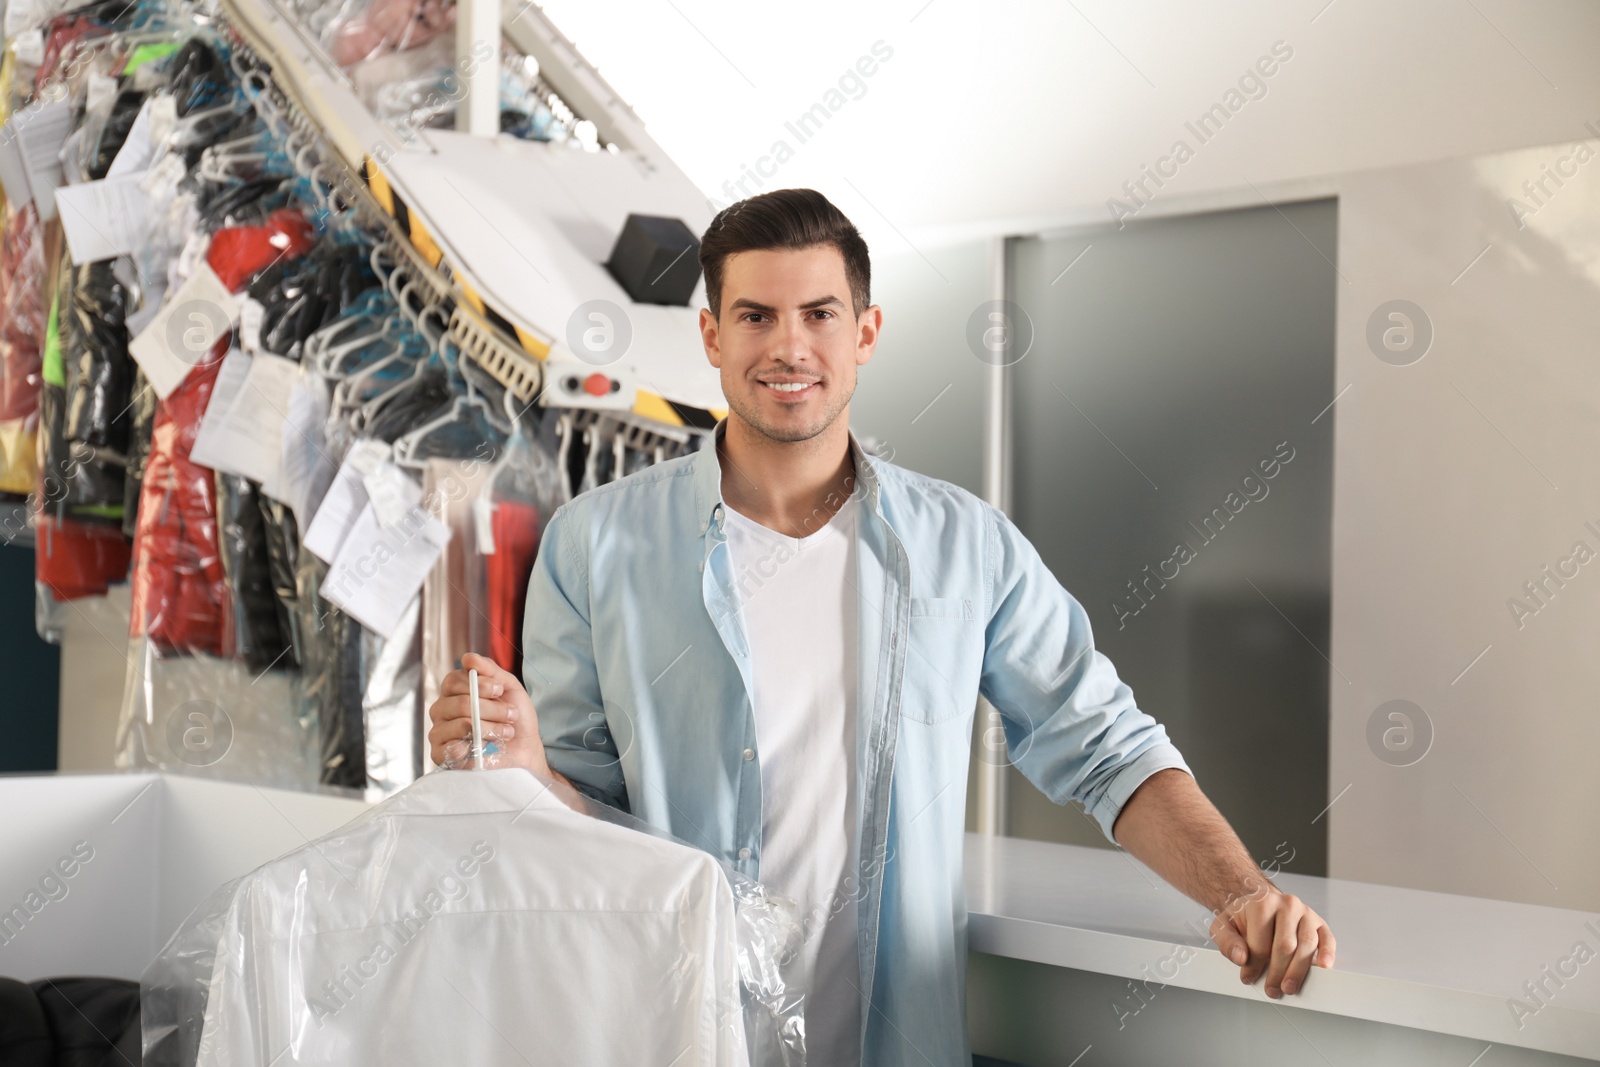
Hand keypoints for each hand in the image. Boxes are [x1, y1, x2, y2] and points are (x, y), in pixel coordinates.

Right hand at [428, 653, 545, 772]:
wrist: (525, 752)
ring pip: (462, 724)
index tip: (499, 691)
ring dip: (491, 728)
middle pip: (459, 703)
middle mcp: (443, 710)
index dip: (478, 685)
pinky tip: (488, 748)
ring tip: (507, 732)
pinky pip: (453, 747)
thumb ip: (490, 671)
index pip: (453, 681)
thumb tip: (468, 658)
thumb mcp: (509, 688)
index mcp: (455, 693)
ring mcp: (440, 733)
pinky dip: (478, 746)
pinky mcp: (442, 755)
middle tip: (511, 715)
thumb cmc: (515, 720)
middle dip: (491, 709)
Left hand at [1209, 885, 1335, 997]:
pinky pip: (1327, 939)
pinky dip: (1327, 954)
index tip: (1248, 978)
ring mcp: (1306, 913)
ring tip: (1288, 987)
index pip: (1260, 942)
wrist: (1260, 903)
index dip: (1254, 966)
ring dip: (1298, 971)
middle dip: (1277, 973)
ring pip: (1307, 945)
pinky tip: (1323, 967)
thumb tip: (1241, 958)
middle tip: (1271, 989)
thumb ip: (1227, 941)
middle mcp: (1287, 905)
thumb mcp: (1224, 925)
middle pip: (1285, 946)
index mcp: (1263, 903)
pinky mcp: (1319, 922)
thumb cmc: (1244, 917)